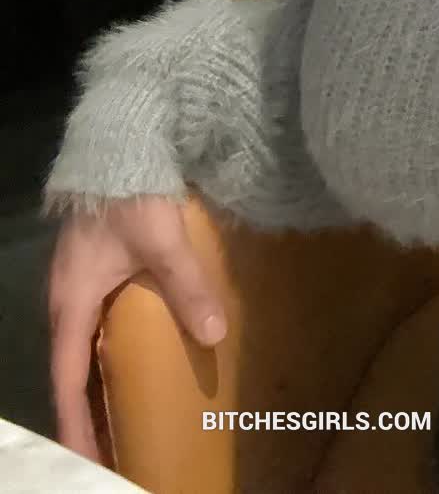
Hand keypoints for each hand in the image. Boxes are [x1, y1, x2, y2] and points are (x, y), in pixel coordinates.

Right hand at [48, 198, 227, 463]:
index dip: (77, 423)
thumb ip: (187, 286)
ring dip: (100, 378)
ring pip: (85, 343)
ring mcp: (80, 279)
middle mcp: (68, 297)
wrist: (123, 135)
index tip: (89, 460)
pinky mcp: (97, 263)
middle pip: (72, 367)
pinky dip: (110, 347)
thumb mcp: (162, 240)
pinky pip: (98, 320)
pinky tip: (135, 353)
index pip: (67, 379)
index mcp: (72, 301)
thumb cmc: (133, 191)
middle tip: (112, 447)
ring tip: (123, 412)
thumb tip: (214, 336)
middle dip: (89, 409)